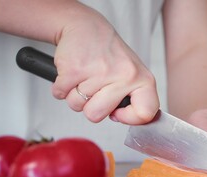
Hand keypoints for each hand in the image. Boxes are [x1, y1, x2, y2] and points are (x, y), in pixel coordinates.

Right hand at [50, 6, 158, 123]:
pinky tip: (73, 73)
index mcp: (142, 79)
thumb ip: (133, 99)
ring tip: (85, 77)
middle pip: (96, 115)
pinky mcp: (74, 69)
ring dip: (75, 95)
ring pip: (77, 106)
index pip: (145, 113)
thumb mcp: (132, 74)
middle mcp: (124, 75)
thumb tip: (124, 119)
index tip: (119, 111)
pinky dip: (61, 88)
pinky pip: (61, 94)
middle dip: (90, 107)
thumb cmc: (110, 55)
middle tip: (95, 89)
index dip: (128, 118)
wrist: (87, 27)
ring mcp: (99, 72)